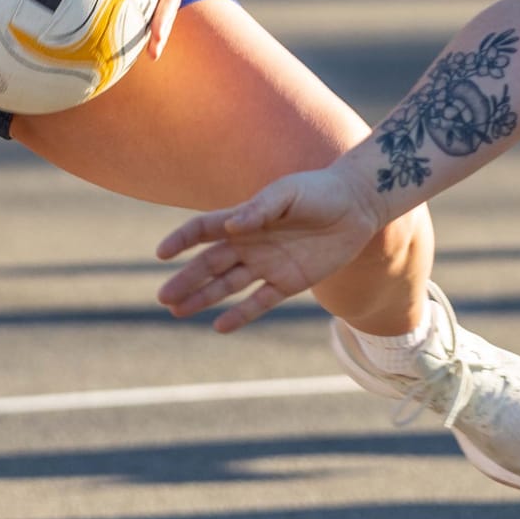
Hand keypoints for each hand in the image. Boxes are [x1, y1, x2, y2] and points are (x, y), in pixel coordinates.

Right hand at [155, 160, 380, 331]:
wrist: (356, 206)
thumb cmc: (319, 192)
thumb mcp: (288, 194)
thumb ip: (260, 209)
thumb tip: (230, 228)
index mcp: (244, 218)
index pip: (203, 230)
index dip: (181, 240)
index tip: (162, 254)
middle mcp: (249, 243)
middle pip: (209, 264)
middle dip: (186, 280)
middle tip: (164, 297)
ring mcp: (267, 265)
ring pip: (227, 285)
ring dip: (203, 298)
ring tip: (178, 312)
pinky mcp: (288, 282)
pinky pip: (259, 302)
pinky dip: (240, 314)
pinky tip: (219, 326)